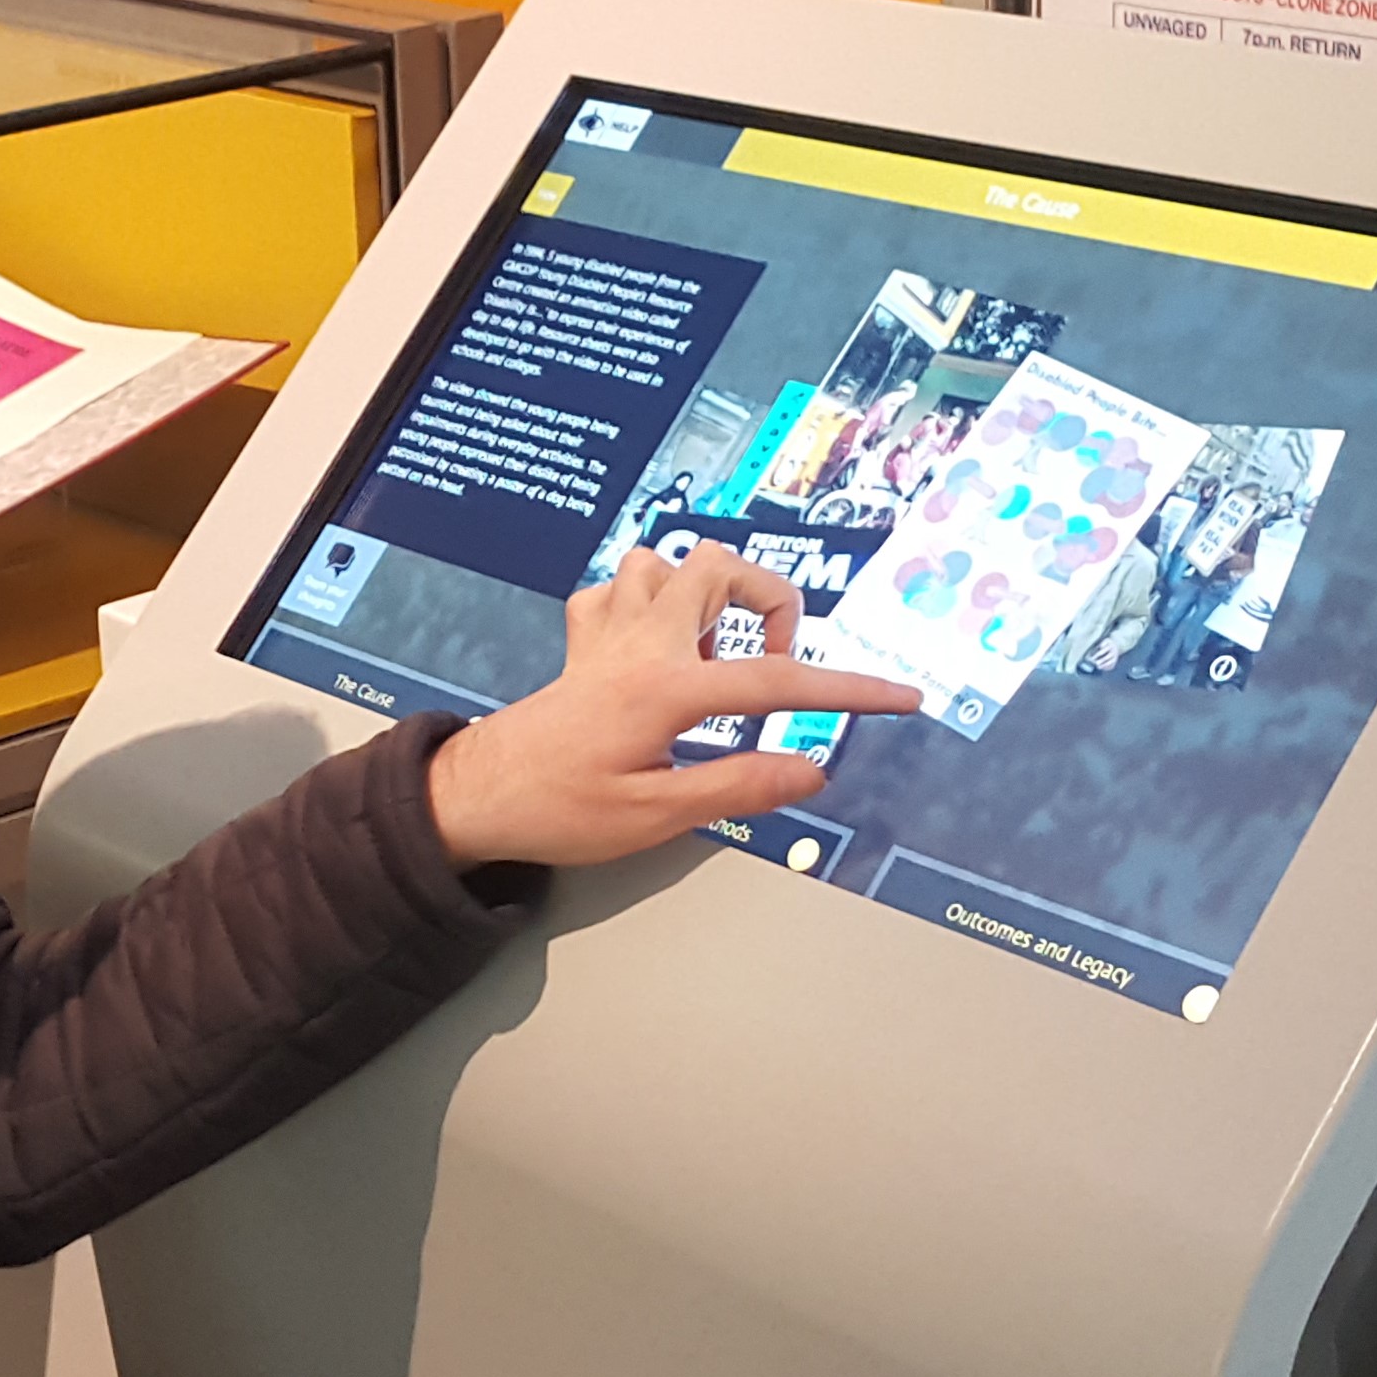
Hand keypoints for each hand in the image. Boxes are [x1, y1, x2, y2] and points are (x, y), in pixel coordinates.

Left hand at [425, 543, 926, 869]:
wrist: (476, 796)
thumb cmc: (559, 810)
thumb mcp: (657, 817)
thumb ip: (738, 787)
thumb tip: (811, 770)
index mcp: (667, 687)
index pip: (778, 679)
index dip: (850, 688)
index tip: (900, 696)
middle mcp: (640, 641)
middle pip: (720, 565)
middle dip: (766, 601)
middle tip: (772, 662)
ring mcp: (606, 631)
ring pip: (665, 560)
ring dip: (701, 594)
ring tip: (711, 653)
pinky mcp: (580, 638)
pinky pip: (618, 587)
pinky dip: (645, 603)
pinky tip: (653, 649)